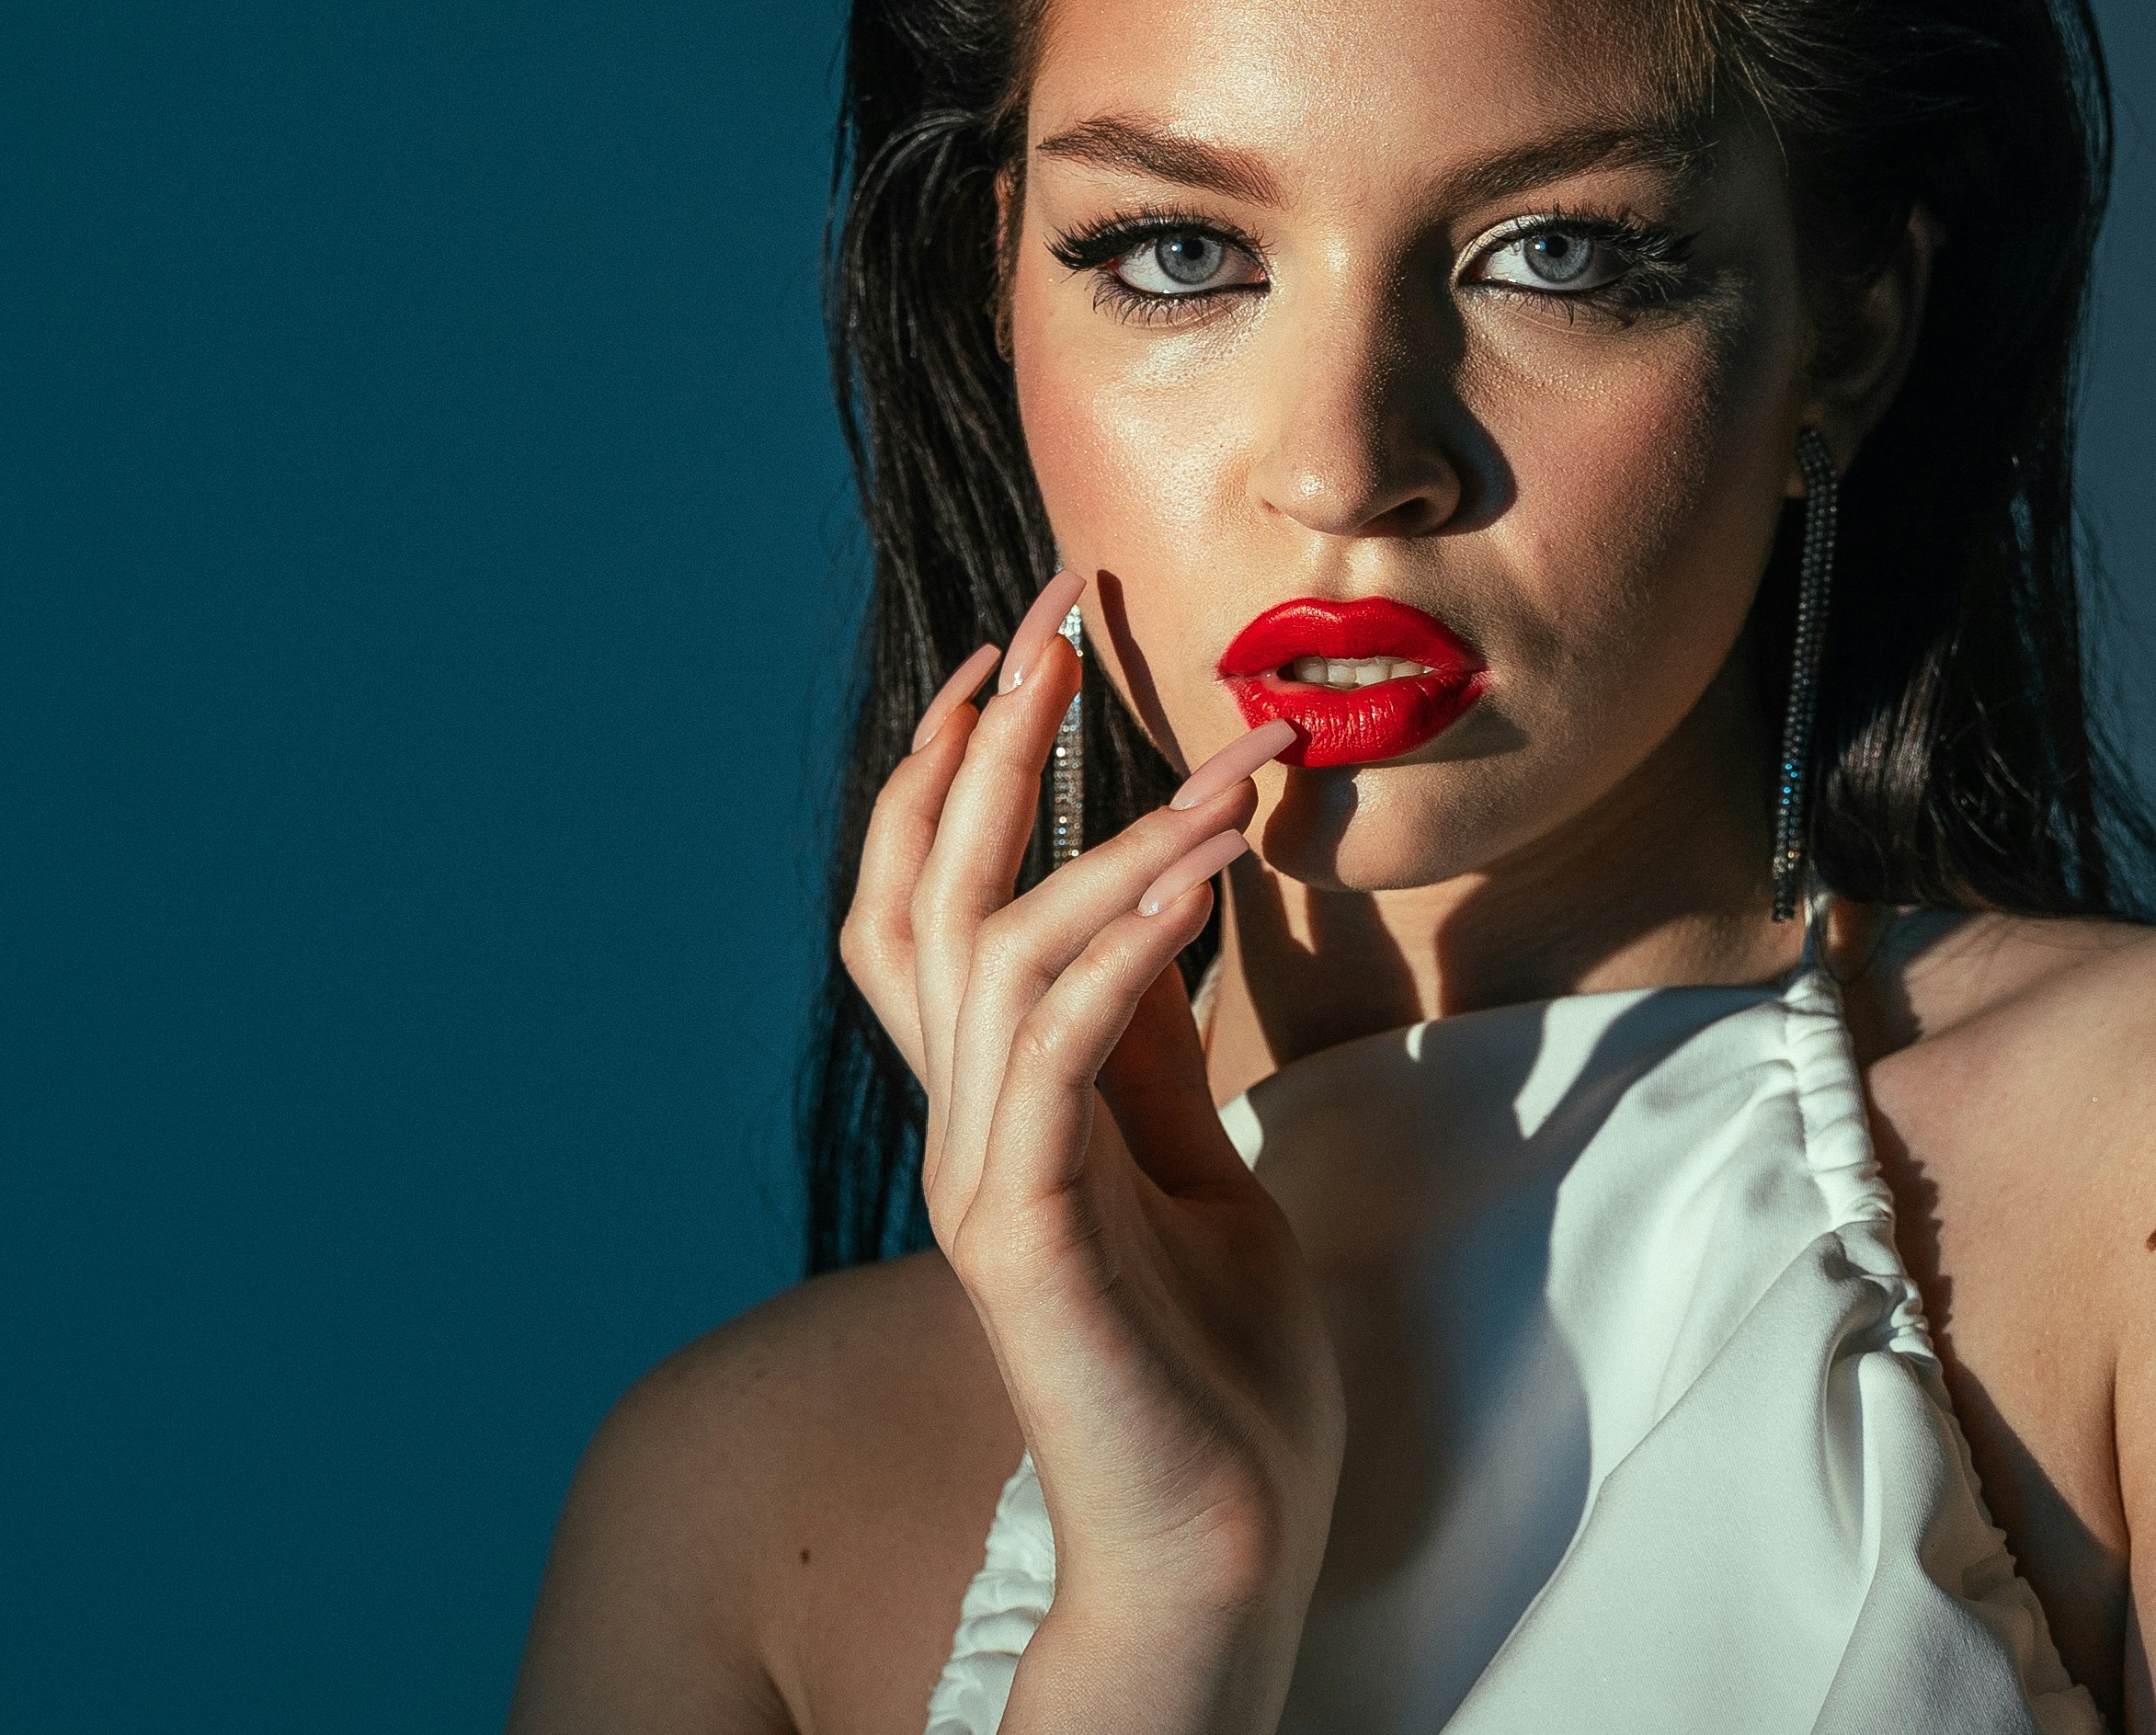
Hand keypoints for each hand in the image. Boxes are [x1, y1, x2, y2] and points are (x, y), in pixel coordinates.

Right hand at [842, 574, 1342, 1732]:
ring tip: (1229, 767)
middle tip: (1059, 613)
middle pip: (926, 894)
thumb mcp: (1192, 1164)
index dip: (951, 770)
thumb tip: (1166, 908)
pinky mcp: (1024, 1240)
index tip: (1017, 648)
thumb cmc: (1216, 1362)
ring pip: (996, 955)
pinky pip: (1053, 1059)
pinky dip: (1119, 951)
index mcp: (996, 1103)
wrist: (1220, 1541)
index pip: (929, 903)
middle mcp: (963, 1125)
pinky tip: (1193, 877)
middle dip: (988, 742)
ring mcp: (981, 1181)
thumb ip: (1153, 1050)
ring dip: (1113, 836)